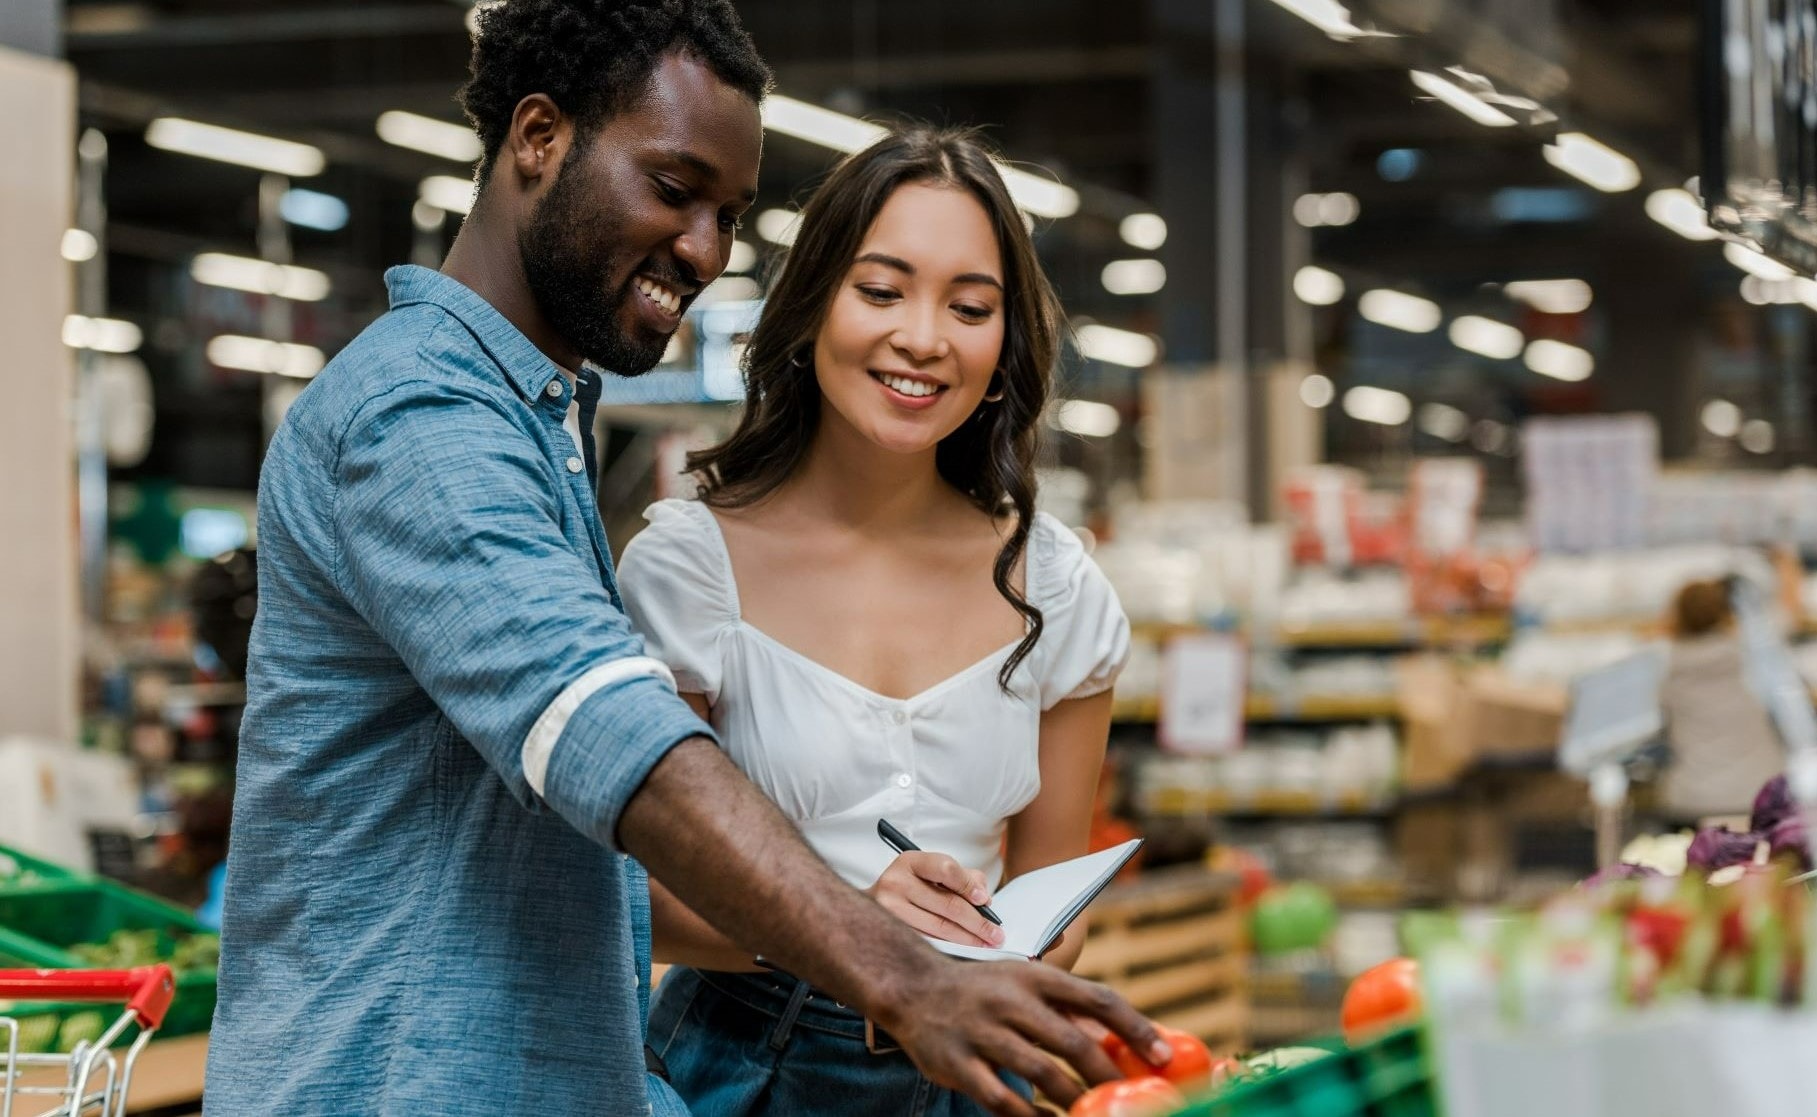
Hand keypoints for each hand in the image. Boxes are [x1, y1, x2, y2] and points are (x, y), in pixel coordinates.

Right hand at [867, 852, 1004, 947]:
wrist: (866, 910)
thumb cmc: (908, 889)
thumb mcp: (930, 873)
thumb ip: (963, 877)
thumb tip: (984, 899)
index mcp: (910, 861)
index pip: (945, 869)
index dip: (969, 885)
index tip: (985, 901)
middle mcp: (896, 882)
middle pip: (947, 904)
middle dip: (978, 922)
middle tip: (996, 934)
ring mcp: (890, 910)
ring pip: (939, 928)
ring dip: (968, 939)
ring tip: (986, 944)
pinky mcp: (890, 933)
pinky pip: (928, 942)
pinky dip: (950, 947)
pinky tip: (964, 950)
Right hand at [873, 957, 1169, 1116]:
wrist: (910, 987)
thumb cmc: (980, 988)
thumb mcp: (1023, 981)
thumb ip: (1066, 1007)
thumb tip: (1121, 1039)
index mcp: (1035, 977)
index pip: (1097, 998)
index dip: (1135, 1028)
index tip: (1163, 1056)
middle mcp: (1010, 1000)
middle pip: (1074, 1041)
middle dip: (1109, 1075)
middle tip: (1133, 1096)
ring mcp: (982, 1032)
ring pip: (1041, 1074)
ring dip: (1074, 1099)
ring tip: (1093, 1112)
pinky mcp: (958, 1064)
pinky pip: (1003, 1099)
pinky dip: (1032, 1116)